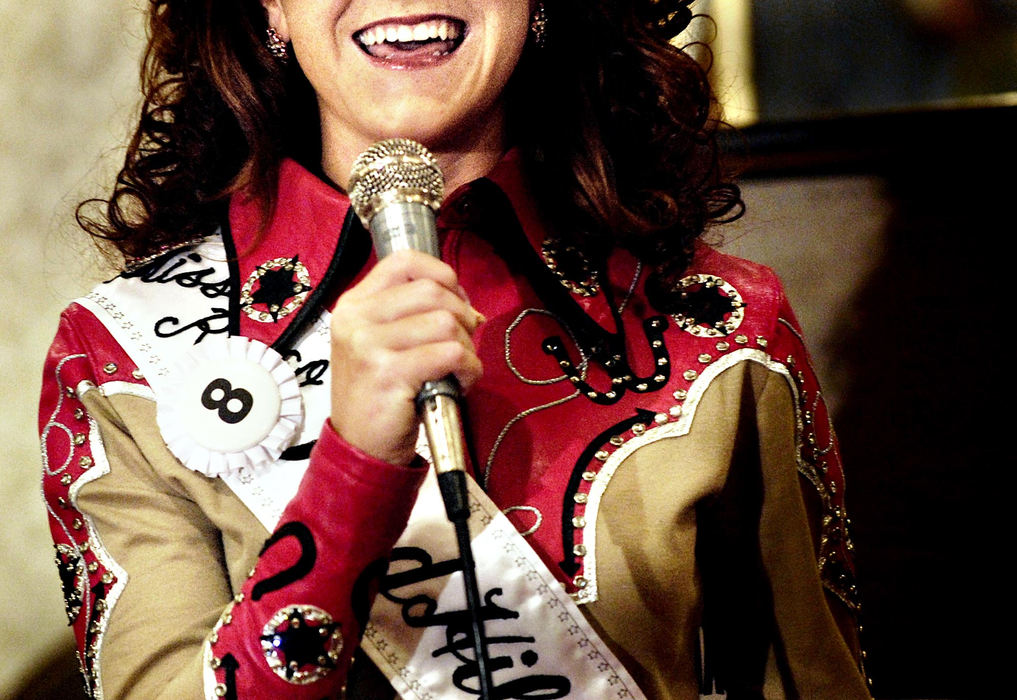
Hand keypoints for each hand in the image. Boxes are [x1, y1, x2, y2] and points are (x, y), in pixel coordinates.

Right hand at [328, 250, 483, 464]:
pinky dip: (469, 369)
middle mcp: (356, 319)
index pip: (405, 262)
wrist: (360, 446)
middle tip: (463, 343)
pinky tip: (460, 383)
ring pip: (446, 322)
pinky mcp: (389, 373)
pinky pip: (451, 353)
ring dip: (467, 347)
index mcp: (354, 304)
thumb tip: (468, 306)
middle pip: (432, 291)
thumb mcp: (380, 343)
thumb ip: (412, 315)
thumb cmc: (379, 394)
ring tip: (459, 368)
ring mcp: (369, 345)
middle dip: (462, 315)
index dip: (442, 275)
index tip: (457, 302)